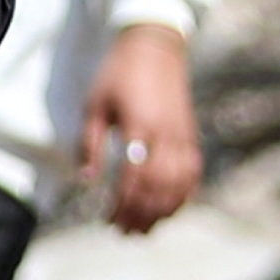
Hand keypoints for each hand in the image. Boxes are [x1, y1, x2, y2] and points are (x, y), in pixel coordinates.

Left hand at [76, 21, 198, 231]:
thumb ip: (90, 144)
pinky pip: (193, 172)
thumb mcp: (95, 105)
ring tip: (145, 229)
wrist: (155, 46)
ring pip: (179, 184)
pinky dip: (184, 195)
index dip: (123, 205)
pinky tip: (170, 210)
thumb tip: (87, 180)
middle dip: (142, 215)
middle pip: (159, 187)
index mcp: (140, 126)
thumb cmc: (118, 75)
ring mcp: (183, 135)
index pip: (135, 178)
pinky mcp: (190, 134)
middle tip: (125, 233)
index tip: (109, 220)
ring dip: (162, 211)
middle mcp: (167, 134)